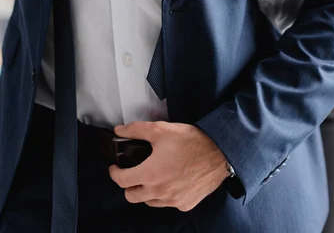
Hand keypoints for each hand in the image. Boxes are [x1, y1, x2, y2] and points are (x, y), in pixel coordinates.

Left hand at [109, 121, 228, 210]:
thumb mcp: (161, 129)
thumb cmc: (191, 141)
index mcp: (150, 174)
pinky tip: (170, 181)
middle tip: (133, 172)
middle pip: (132, 196)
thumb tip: (119, 131)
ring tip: (152, 175)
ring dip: (146, 191)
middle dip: (128, 184)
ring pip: (149, 201)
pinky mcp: (185, 204)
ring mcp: (173, 200)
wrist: (219, 153)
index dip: (114, 173)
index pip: (121, 181)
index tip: (115, 167)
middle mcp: (159, 192)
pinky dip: (164, 195)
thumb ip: (137, 130)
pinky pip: (168, 203)